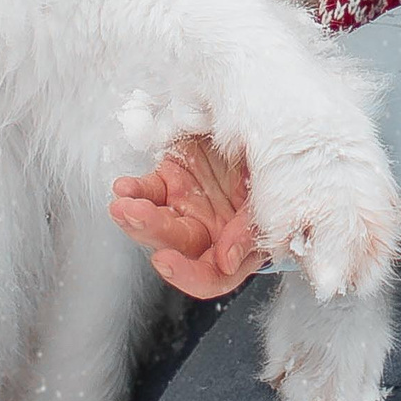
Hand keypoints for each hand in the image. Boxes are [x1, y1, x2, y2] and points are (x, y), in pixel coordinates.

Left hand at [108, 136, 269, 297]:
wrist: (263, 124)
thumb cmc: (277, 162)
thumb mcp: (273, 191)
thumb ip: (251, 227)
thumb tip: (227, 261)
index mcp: (239, 244)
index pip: (212, 276)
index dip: (189, 276)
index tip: (167, 262)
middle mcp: (210, 230)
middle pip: (177, 247)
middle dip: (152, 231)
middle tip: (133, 215)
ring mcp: (187, 206)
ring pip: (155, 222)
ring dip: (136, 217)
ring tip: (122, 205)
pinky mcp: (170, 181)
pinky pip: (147, 191)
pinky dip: (134, 190)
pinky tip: (125, 187)